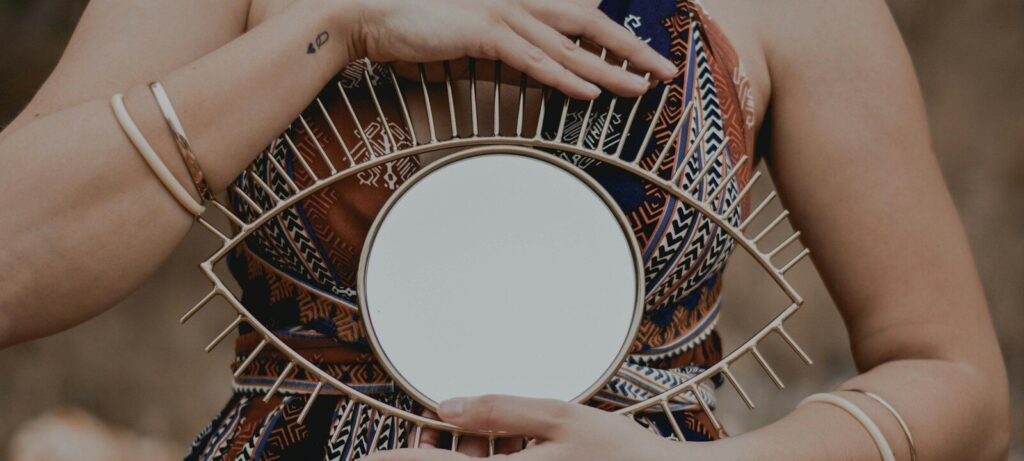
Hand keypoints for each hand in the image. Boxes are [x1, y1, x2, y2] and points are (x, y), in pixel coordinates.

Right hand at [349, 0, 677, 98]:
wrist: (371, 11)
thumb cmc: (418, 23)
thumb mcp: (471, 34)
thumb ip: (505, 49)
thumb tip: (533, 71)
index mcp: (518, 1)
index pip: (578, 18)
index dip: (614, 37)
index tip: (644, 57)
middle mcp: (518, 1)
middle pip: (588, 26)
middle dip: (631, 49)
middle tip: (665, 70)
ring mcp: (502, 14)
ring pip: (568, 45)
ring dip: (608, 68)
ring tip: (642, 87)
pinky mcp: (482, 31)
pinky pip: (532, 59)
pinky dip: (564, 77)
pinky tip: (590, 90)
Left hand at [366, 394, 695, 459]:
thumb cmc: (625, 456)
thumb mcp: (562, 419)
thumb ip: (500, 412)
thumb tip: (444, 407)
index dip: (398, 460)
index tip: (367, 457)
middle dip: (433, 453)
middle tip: (430, 425)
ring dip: (463, 456)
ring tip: (468, 427)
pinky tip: (502, 446)